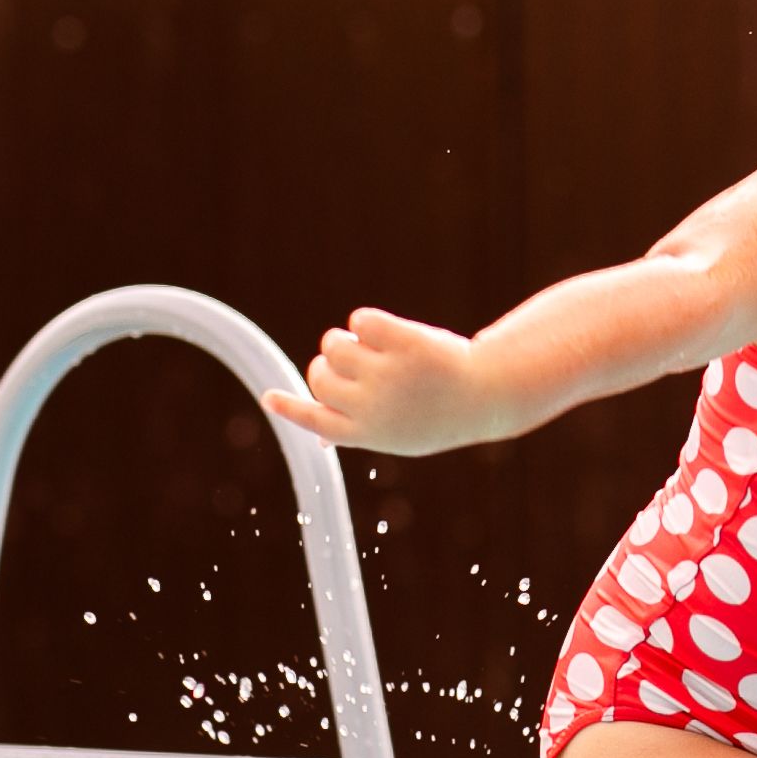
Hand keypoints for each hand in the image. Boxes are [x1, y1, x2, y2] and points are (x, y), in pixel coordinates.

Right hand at [263, 307, 507, 453]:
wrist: (488, 395)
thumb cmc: (439, 414)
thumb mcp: (399, 434)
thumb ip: (357, 433)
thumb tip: (321, 438)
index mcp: (366, 433)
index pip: (315, 419)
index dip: (290, 407)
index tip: (268, 397)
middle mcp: (371, 407)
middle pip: (319, 374)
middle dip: (330, 362)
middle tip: (357, 360)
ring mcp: (387, 375)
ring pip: (336, 344)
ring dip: (348, 337)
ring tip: (376, 345)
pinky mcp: (403, 343)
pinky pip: (361, 319)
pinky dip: (370, 320)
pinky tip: (391, 331)